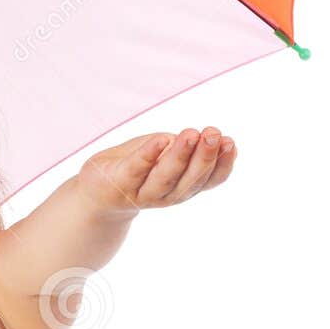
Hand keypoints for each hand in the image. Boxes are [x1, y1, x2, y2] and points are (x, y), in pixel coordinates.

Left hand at [76, 127, 236, 213]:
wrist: (97, 191)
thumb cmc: (138, 167)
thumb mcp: (168, 155)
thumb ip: (190, 150)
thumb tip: (219, 138)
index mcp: (183, 187)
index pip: (209, 181)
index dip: (223, 165)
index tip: (232, 143)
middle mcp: (166, 195)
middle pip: (189, 180)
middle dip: (204, 157)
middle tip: (214, 134)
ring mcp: (142, 192)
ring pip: (165, 178)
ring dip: (181, 156)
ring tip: (192, 133)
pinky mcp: (119, 183)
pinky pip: (136, 169)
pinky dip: (149, 155)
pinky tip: (161, 140)